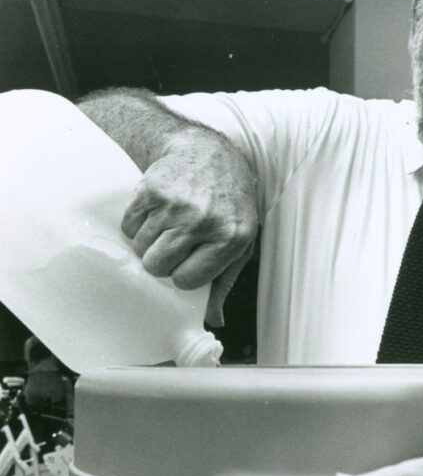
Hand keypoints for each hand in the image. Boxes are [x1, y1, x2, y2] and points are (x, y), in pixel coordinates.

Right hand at [121, 128, 257, 324]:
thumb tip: (213, 320)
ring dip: (148, 244)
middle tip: (172, 249)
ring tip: (165, 230)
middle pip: (158, 265)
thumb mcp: (239, 243)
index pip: (186, 280)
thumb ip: (224, 282)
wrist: (211, 154)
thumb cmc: (229, 206)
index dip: (182, 277)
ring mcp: (175, 204)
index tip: (187, 266)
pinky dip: (136, 226)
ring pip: (141, 247)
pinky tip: (154, 216)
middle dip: (160, 263)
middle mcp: (202, 220)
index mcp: (229, 239)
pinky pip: (129, 225)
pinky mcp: (152, 189)